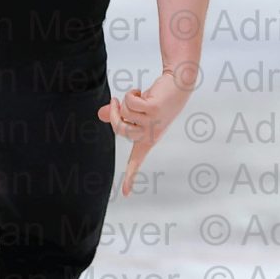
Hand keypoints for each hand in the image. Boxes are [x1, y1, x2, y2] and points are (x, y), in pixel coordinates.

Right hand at [101, 69, 193, 196]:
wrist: (179, 84)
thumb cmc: (157, 99)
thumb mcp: (137, 110)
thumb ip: (118, 113)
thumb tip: (100, 114)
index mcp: (147, 139)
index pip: (136, 160)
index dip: (130, 177)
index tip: (126, 194)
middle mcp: (151, 134)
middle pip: (119, 128)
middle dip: (114, 112)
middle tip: (115, 101)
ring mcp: (153, 123)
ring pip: (125, 112)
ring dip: (127, 99)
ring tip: (139, 95)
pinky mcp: (154, 110)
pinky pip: (130, 103)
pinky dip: (131, 93)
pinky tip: (141, 92)